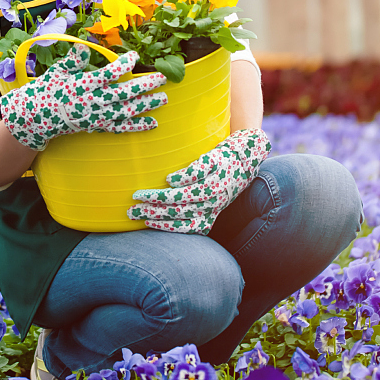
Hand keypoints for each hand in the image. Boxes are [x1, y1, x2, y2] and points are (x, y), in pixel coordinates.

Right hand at [0, 44, 166, 151]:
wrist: (39, 116)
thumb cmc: (50, 88)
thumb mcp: (58, 70)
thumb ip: (73, 59)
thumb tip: (83, 45)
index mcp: (83, 85)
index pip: (107, 75)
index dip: (122, 66)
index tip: (136, 57)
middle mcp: (92, 102)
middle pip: (122, 94)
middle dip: (144, 86)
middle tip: (162, 78)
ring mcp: (96, 116)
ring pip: (125, 111)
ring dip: (146, 105)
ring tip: (164, 98)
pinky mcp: (98, 126)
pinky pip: (120, 127)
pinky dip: (136, 126)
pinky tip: (153, 123)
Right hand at [127, 129, 270, 233]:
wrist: (247, 153)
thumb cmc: (224, 177)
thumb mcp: (215, 197)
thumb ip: (195, 207)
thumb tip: (161, 212)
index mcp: (213, 211)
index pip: (188, 226)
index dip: (166, 226)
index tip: (146, 223)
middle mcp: (214, 200)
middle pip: (181, 211)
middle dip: (154, 213)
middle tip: (132, 211)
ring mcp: (216, 181)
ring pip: (187, 195)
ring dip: (162, 197)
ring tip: (140, 195)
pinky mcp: (216, 162)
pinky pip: (197, 173)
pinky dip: (182, 177)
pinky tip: (168, 178)